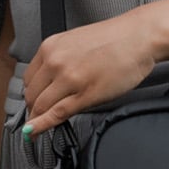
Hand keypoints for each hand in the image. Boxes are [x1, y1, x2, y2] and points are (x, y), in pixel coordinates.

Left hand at [22, 11, 157, 136]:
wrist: (139, 36)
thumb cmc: (115, 39)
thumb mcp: (75, 43)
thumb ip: (59, 61)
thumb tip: (49, 82)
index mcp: (50, 47)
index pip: (28, 79)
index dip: (30, 95)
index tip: (31, 104)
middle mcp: (55, 61)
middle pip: (32, 94)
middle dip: (33, 109)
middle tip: (36, 118)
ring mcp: (69, 78)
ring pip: (41, 105)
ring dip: (37, 119)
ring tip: (38, 128)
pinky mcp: (84, 94)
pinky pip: (57, 113)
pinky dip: (42, 125)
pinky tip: (35, 132)